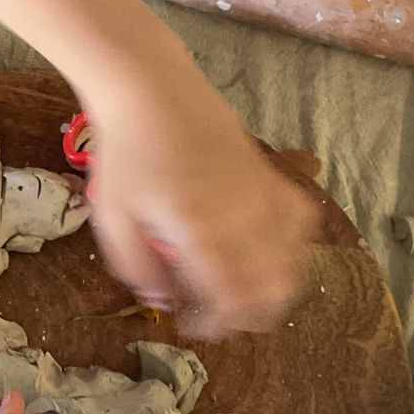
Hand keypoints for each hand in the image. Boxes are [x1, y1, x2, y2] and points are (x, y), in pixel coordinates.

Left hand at [82, 64, 319, 338]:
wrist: (151, 87)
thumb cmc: (125, 153)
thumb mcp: (113, 219)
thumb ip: (137, 269)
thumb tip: (164, 303)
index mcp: (201, 232)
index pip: (228, 299)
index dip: (216, 324)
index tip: (196, 326)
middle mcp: (242, 217)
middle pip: (272, 289)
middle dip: (250, 314)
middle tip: (223, 314)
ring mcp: (263, 195)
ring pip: (294, 261)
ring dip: (273, 286)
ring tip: (245, 288)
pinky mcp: (271, 175)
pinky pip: (301, 221)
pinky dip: (292, 245)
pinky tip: (268, 249)